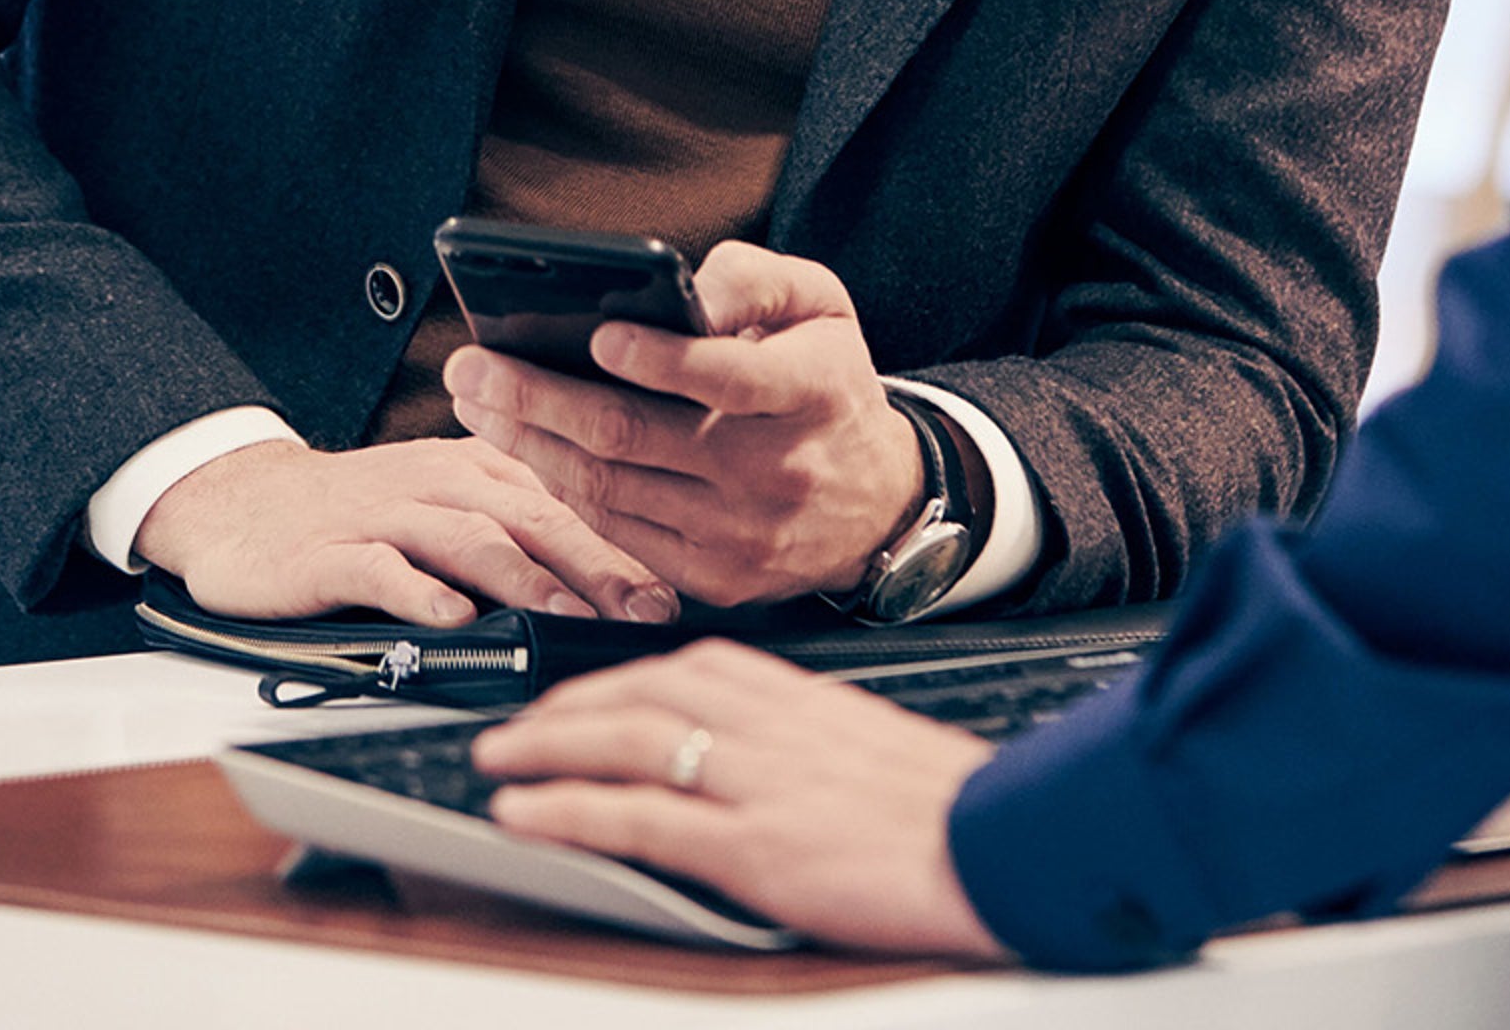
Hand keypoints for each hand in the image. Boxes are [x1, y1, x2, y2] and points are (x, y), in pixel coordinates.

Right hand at [130, 436, 677, 628]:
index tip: (674, 591)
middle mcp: (436, 483)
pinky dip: (418, 592)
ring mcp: (382, 514)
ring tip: (567, 616)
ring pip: (465, 538)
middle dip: (594, 562)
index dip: (622, 544)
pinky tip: (450, 619)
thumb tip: (600, 588)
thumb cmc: (351, 514)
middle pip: (529, 516)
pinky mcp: (329, 550)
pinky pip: (380, 568)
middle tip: (646, 608)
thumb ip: (509, 531)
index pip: (563, 502)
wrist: (236, 504)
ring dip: (522, 578)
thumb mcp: (438, 504)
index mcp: (472, 470)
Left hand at [446, 241, 926, 607]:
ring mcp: (742, 534)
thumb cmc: (829, 385)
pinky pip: (616, 532)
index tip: (598, 334)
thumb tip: (683, 287)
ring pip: (610, 488)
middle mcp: (775, 470)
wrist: (878, 501)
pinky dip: (561, 488)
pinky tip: (525, 449)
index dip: (660, 359)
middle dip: (538, 398)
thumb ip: (753, 279)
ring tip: (477, 402)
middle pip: (636, 437)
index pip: (727, 378)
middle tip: (472, 365)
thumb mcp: (819, 305)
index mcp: (811, 391)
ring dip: (528, 443)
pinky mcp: (715, 579)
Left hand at [475, 642, 1003, 957]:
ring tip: (497, 762)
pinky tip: (526, 817)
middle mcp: (771, 721)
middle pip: (642, 690)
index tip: (577, 693)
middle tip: (515, 726)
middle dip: (566, 706)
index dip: (617, 677)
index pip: (686, 665)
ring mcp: (759, 780)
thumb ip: (808, 740)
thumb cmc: (955, 810)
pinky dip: (570, 812)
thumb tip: (761, 758)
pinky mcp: (755, 845)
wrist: (1011, 845)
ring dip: (547, 748)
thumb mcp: (872, 749)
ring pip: (627, 741)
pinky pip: (640, 818)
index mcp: (801, 694)